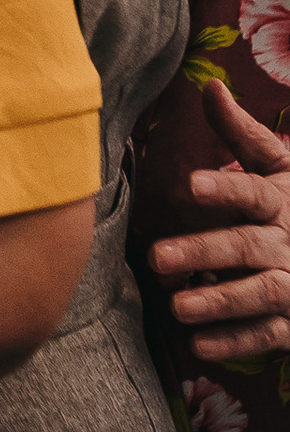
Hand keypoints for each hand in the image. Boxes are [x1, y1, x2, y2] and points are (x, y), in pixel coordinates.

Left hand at [149, 83, 289, 358]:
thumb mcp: (277, 168)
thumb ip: (241, 135)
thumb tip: (210, 86)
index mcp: (282, 201)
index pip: (253, 192)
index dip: (225, 187)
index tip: (190, 184)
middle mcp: (289, 243)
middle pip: (248, 247)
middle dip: (204, 251)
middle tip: (155, 257)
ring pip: (260, 294)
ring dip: (219, 301)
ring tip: (176, 306)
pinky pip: (269, 335)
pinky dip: (236, 342)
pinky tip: (199, 345)